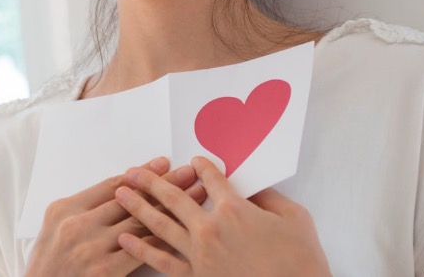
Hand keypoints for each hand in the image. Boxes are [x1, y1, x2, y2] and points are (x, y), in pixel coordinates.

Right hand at [24, 157, 204, 276]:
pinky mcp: (103, 272)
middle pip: (130, 198)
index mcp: (65, 208)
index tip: (162, 164)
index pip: (111, 184)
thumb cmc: (47, 264)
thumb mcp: (54, 227)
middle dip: (163, 184)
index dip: (140, 173)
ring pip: (139, 222)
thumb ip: (82, 209)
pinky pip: (140, 251)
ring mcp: (91, 248)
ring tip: (193, 195)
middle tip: (187, 172)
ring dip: (171, 208)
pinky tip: (182, 231)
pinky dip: (162, 239)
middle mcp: (78, 224)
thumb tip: (117, 191)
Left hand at [115, 156, 330, 276]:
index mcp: (234, 208)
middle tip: (132, 171)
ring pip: (161, 225)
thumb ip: (269, 199)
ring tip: (120, 193)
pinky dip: (142, 249)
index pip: (211, 179)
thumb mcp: (295, 220)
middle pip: (174, 197)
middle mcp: (210, 227)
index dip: (201, 167)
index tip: (193, 161)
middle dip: (151, 181)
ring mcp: (200, 254)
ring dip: (138, 207)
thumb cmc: (302, 262)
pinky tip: (126, 238)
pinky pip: (163, 261)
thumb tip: (252, 189)